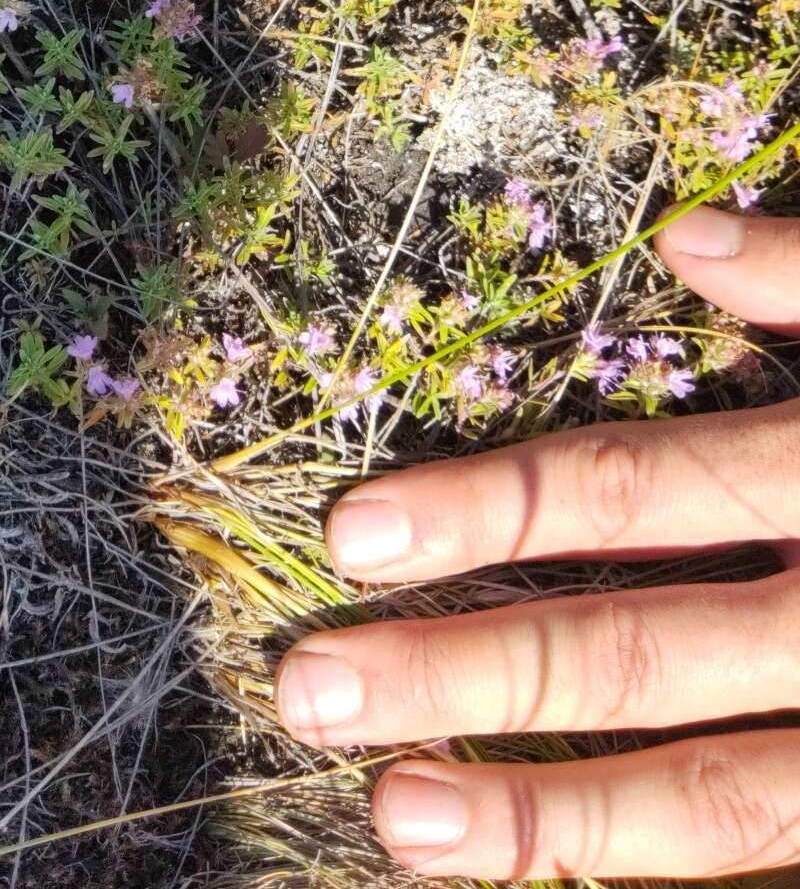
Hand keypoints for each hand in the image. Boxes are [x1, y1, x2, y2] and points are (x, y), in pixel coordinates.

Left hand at [275, 204, 799, 879]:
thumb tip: (686, 234)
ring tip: (394, 821)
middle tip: (305, 691)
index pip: (633, 494)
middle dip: (466, 674)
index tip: (349, 533)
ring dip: (548, 816)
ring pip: (715, 796)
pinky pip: (773, 857)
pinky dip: (653, 869)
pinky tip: (541, 876)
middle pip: (634, 651)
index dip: (490, 511)